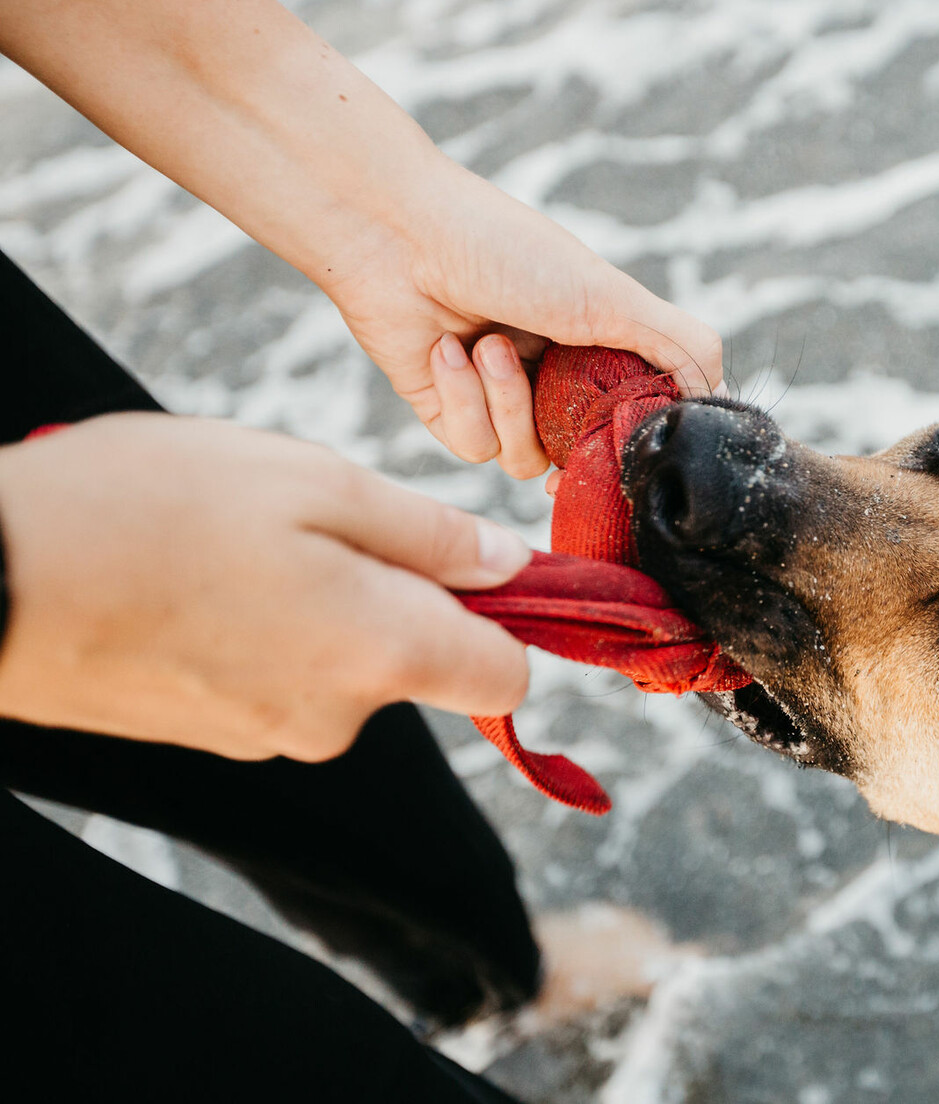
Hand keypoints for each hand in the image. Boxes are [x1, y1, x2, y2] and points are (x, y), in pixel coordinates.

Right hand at [0, 414, 532, 761]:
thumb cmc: (149, 509)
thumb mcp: (312, 482)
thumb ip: (427, 534)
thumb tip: (509, 566)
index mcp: (382, 655)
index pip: (506, 674)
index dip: (509, 615)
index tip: (470, 559)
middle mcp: (337, 718)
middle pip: (418, 658)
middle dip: (392, 587)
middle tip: (308, 516)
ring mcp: (266, 736)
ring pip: (343, 660)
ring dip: (319, 600)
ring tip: (233, 541)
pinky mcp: (210, 735)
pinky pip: (278, 675)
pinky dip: (262, 626)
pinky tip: (197, 576)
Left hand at [325, 161, 722, 479]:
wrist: (396, 233)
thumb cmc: (505, 248)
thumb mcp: (610, 296)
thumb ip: (679, 346)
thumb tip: (720, 397)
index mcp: (598, 345)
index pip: (636, 418)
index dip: (635, 435)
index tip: (632, 437)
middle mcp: (553, 376)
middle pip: (584, 453)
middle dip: (567, 426)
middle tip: (556, 393)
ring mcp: (500, 398)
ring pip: (527, 460)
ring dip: (506, 401)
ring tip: (487, 343)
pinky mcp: (447, 412)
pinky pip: (473, 448)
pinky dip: (463, 399)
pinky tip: (446, 347)